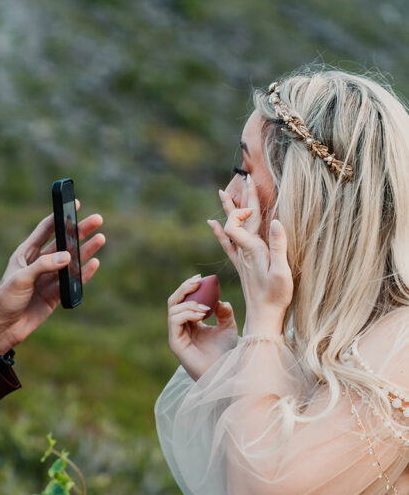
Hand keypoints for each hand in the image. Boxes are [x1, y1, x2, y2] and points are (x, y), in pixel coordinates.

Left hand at [0, 206, 104, 353]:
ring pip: (71, 261)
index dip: (59, 216)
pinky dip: (84, 273)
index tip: (74, 204)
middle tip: (96, 220)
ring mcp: (48, 279)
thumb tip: (68, 256)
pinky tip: (94, 263)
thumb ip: (44, 266)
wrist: (2, 328)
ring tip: (100, 238)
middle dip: (79, 231)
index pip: (45, 230)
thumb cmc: (4, 300)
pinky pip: (72, 282)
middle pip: (63, 243)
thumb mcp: (21, 279)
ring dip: (85, 250)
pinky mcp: (55, 295)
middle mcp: (39, 263)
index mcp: (26, 254)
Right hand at [167, 275, 237, 379]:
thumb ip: (224, 313)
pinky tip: (202, 314)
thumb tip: (220, 301)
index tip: (202, 278)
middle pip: (174, 301)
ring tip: (206, 308)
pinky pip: (174, 320)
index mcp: (191, 323)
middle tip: (198, 282)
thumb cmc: (226, 354)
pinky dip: (187, 313)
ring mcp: (176, 335)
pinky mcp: (175, 343)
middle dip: (185, 288)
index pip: (184, 300)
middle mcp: (181, 328)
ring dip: (190, 303)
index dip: (190, 287)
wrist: (225, 372)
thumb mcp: (229, 328)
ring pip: (173, 308)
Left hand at [208, 176, 291, 335]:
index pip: (236, 224)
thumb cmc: (276, 297)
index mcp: (253, 250)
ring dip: (230, 209)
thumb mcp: (282, 272)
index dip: (240, 212)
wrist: (264, 317)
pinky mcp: (242, 264)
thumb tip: (277, 220)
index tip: (253, 209)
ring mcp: (242, 257)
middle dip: (242, 198)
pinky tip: (212, 222)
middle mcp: (244, 251)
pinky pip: (227, 243)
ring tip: (223, 191)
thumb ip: (279, 247)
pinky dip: (220, 231)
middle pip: (238, 220)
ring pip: (232, 228)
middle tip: (245, 177)